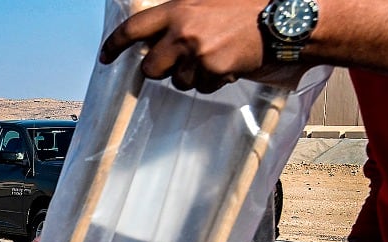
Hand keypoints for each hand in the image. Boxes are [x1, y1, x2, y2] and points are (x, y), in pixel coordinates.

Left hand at [101, 0, 289, 92]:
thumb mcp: (207, 1)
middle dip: (160, 69)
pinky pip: (200, 87)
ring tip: (213, 55)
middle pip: (150, 68)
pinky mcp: (214, 71)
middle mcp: (183, 32)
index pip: (133, 29)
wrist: (282, 19)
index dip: (114, 45)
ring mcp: (198, 54)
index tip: (105, 56)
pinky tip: (226, 64)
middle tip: (178, 60)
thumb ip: (178, 15)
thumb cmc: (245, 6)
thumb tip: (153, 35)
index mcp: (178, 10)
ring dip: (191, 74)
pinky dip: (211, 81)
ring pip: (177, 81)